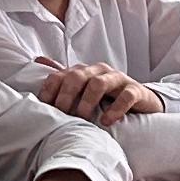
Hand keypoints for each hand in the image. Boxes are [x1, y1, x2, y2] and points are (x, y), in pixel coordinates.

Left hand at [35, 62, 162, 122]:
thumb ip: (62, 76)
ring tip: (83, 118)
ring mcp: (118, 79)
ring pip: (98, 83)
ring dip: (87, 101)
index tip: (44, 107)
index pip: (61, 74)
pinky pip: (126, 96)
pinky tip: (106, 121)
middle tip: (62, 114)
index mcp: (83, 70)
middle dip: (66, 95)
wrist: (142, 100)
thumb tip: (37, 59)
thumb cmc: (107, 96)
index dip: (50, 89)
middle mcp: (98, 71)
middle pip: (77, 76)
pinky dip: (115, 109)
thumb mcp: (83, 88)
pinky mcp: (135, 90)